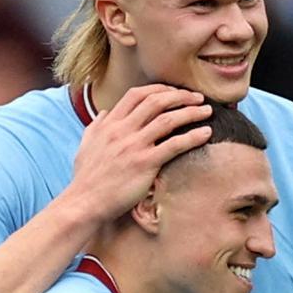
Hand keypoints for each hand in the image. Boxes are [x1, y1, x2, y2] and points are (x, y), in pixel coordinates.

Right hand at [68, 84, 212, 221]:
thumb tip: (104, 113)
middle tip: (198, 98)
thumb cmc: (86, 179)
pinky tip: (205, 134)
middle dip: (181, 96)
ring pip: (168, 119)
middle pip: (156, 101)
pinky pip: (174, 144)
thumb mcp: (85, 146)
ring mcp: (134, 146)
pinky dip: (193, 136)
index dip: (159, 89)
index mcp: (109, 124)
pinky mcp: (145, 163)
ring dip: (191, 112)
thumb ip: (96, 127)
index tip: (174, 92)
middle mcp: (122, 130)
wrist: (85, 202)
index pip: (137, 94)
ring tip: (207, 111)